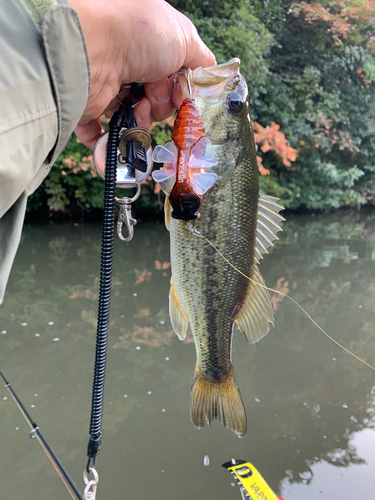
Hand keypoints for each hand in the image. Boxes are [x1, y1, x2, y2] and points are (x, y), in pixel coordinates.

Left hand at [68, 0, 214, 148]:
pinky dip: (113, 142)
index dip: (179, 88)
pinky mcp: (88, 107)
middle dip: (161, 104)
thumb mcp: (184, 37)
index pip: (171, 75)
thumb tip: (206, 77)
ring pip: (134, 117)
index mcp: (148, 44)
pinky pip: (101, 134)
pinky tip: (122, 141)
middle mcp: (127, 62)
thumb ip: (200, 59)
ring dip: (142, 119)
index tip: (181, 93)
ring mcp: (107, 85)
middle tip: (155, 95)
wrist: (93, 48)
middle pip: (155, 98)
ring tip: (138, 108)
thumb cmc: (137, 34)